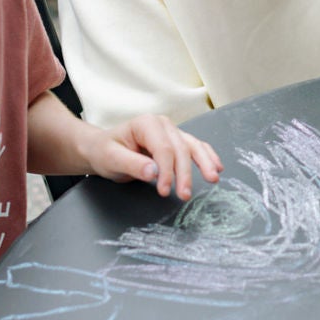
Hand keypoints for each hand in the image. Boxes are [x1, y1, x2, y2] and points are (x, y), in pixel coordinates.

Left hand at [87, 113, 222, 199]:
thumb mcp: (111, 159)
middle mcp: (162, 124)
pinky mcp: (176, 142)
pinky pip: (195, 147)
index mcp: (146, 123)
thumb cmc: (105, 151)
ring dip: (204, 163)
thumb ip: (132, 164)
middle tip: (185, 195)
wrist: (102, 149)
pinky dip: (207, 156)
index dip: (167, 171)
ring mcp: (172, 132)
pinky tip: (216, 167)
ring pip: (193, 146)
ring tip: (213, 179)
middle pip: (180, 149)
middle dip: (185, 173)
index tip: (165, 191)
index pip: (163, 148)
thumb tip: (154, 172)